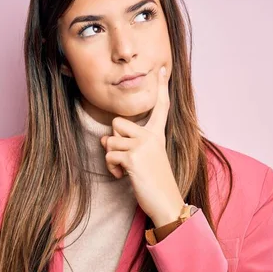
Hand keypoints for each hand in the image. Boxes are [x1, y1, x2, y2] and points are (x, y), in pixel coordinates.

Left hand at [100, 66, 184, 226]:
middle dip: (114, 140)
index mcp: (158, 134)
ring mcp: (143, 146)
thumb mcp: (146, 158)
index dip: (161, 88)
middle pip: (118, 123)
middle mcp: (152, 136)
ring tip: (126, 170)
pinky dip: (112, 169)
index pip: (160, 107)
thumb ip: (128, 143)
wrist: (167, 202)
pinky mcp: (133, 157)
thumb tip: (105, 139)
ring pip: (110, 141)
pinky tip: (124, 176)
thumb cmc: (156, 182)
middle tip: (125, 157)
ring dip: (112, 158)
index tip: (162, 69)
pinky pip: (109, 155)